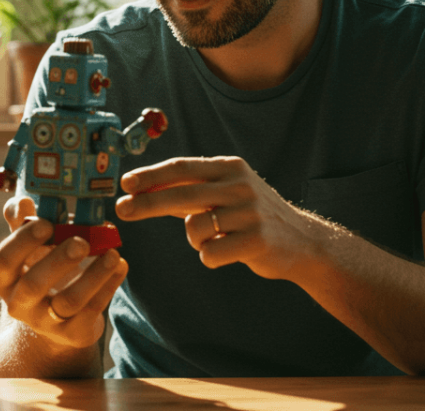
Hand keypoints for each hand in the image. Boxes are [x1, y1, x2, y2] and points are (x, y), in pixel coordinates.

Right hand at [0, 195, 128, 349]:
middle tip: (81, 242)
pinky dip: (108, 286)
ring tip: (112, 254)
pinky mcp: (72, 334)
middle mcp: (19, 304)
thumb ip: (22, 224)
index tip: (46, 223)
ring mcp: (46, 322)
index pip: (5, 260)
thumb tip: (22, 201)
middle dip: (58, 261)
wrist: (53, 324)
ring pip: (68, 301)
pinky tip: (120, 265)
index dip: (23, 241)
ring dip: (93, 276)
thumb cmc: (40, 272)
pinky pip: (92, 311)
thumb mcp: (28, 250)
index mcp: (4, 279)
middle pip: (34, 284)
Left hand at [115, 156, 321, 279]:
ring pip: (194, 228)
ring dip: (195, 239)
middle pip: (181, 194)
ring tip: (216, 239)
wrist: (303, 242)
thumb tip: (142, 189)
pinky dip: (210, 256)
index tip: (125, 183)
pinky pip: (210, 253)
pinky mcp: (257, 241)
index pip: (182, 168)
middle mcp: (240, 185)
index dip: (151, 175)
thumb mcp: (224, 193)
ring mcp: (250, 212)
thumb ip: (187, 191)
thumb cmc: (251, 216)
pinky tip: (228, 253)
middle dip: (147, 203)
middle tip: (122, 210)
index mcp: (230, 168)